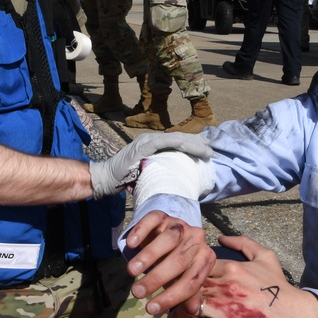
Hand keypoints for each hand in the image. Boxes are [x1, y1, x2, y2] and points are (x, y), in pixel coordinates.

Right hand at [89, 132, 212, 197]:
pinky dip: (180, 143)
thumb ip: (160, 171)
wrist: (106, 178)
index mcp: (152, 144)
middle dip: (197, 142)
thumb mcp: (147, 174)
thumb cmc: (125, 180)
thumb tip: (178, 180)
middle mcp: (151, 139)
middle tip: (212, 149)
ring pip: (176, 138)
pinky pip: (165, 142)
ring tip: (207, 150)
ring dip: (193, 144)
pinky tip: (192, 147)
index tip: (207, 149)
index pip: (177, 141)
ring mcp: (147, 141)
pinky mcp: (144, 146)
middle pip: (179, 138)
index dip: (193, 144)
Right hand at [124, 210, 214, 315]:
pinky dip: (141, 231)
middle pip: (179, 261)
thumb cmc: (175, 264)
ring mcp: (180, 225)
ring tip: (131, 272)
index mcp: (205, 259)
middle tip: (138, 293)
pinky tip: (131, 244)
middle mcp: (197, 240)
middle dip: (157, 279)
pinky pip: (153, 220)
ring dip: (148, 257)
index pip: (191, 282)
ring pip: (168, 240)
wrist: (168, 235)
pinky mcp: (163, 215)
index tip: (151, 309)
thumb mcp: (182, 280)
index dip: (171, 297)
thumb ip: (184, 298)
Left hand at [169, 236, 317, 317]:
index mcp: (230, 268)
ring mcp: (225, 310)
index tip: (173, 274)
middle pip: (186, 285)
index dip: (180, 268)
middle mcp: (224, 287)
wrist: (296, 314)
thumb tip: (221, 236)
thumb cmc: (279, 285)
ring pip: (189, 309)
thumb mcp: (265, 256)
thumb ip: (243, 243)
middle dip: (172, 291)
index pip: (194, 263)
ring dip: (175, 316)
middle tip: (164, 297)